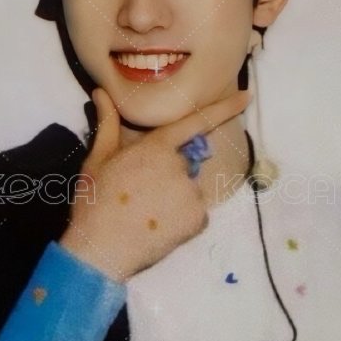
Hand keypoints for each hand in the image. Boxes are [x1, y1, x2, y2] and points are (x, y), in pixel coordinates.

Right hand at [58, 85, 251, 281]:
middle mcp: (180, 166)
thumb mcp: (98, 158)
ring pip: (189, 189)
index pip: (195, 122)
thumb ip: (108, 122)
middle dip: (167, 173)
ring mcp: (192, 194)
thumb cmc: (95, 200)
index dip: (224, 108)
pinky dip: (181, 219)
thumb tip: (101, 91)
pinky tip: (157, 226)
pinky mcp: (198, 219)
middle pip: (183, 163)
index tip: (246, 98)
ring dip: (174, 197)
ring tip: (145, 212)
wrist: (100, 249)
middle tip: (140, 193)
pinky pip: (194, 213)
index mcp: (157, 148)